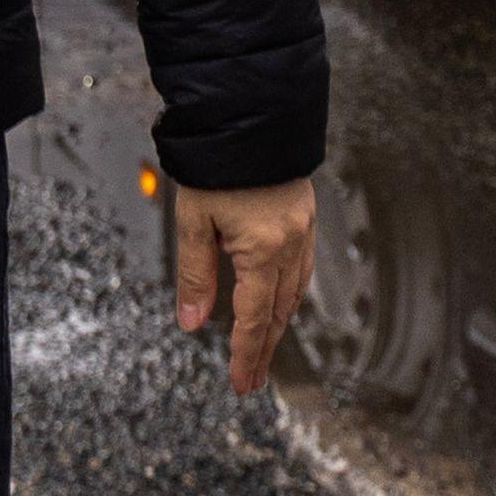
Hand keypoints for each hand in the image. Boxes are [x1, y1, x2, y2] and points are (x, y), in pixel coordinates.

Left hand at [168, 175, 315, 397]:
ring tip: (262, 349)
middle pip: (278, 312)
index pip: (253, 318)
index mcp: (263, 248)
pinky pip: (301, 267)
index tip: (240, 383)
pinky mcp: (304, 214)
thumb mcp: (194, 220)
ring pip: (294, 292)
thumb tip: (191, 323)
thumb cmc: (216, 161)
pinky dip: (289, 293)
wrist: (249, 112)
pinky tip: (280, 301)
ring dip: (278, 324)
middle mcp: (290, 243)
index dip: (245, 354)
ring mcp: (302, 228)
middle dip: (263, 349)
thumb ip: (194, 275)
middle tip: (250, 381)